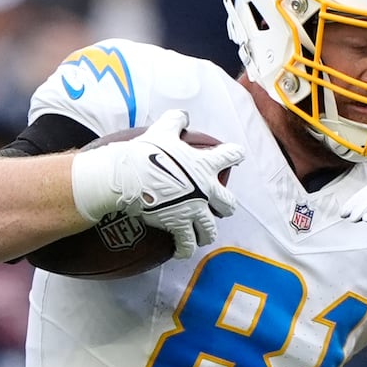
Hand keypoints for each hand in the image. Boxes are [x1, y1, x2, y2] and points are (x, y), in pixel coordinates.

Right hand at [71, 109, 243, 258]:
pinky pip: (187, 243)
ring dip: (206, 233)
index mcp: (204, 165)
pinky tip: (182, 251)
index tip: (237, 157)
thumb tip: (183, 115)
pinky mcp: (179, 225)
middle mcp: (205, 190)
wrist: (129, 177)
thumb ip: (175, 121)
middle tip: (220, 207)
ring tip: (201, 235)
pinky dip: (185, 248)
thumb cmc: (145, 153)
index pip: (231, 155)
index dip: (235, 155)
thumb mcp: (162, 131)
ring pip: (210, 229)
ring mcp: (193, 209)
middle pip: (228, 203)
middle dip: (225, 206)